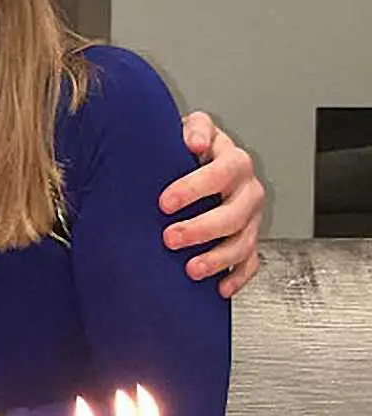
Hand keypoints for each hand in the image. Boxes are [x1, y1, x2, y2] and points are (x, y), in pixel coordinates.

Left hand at [161, 111, 264, 297]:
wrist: (201, 157)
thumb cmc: (190, 148)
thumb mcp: (191, 129)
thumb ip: (193, 129)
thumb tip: (194, 140)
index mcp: (233, 161)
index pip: (220, 173)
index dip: (193, 188)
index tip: (165, 202)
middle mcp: (247, 189)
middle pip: (234, 213)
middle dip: (202, 229)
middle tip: (170, 238)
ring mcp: (251, 216)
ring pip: (243, 241)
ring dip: (218, 258)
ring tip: (191, 269)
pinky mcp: (249, 237)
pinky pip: (250, 261)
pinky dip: (237, 277)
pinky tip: (220, 287)